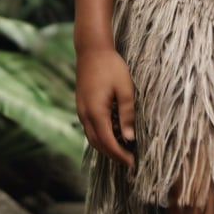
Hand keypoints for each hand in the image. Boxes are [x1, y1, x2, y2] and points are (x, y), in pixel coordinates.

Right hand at [76, 48, 135, 166]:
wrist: (92, 50)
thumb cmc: (111, 67)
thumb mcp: (125, 89)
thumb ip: (127, 114)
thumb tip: (129, 138)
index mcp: (96, 112)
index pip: (107, 142)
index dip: (119, 155)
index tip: (132, 163)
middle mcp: (85, 115)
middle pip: (98, 144)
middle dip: (113, 155)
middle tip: (129, 161)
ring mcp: (81, 111)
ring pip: (92, 137)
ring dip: (106, 147)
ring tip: (123, 150)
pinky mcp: (82, 106)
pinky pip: (90, 128)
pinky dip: (101, 136)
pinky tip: (113, 134)